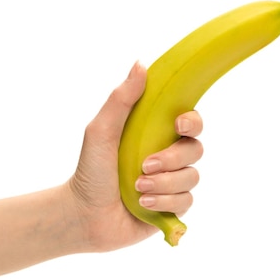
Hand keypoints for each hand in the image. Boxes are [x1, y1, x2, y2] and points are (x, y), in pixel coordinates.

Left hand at [65, 62, 202, 251]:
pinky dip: (163, 203)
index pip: (191, 121)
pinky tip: (142, 205)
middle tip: (145, 166)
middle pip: (195, 150)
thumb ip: (121, 99)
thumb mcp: (101, 131)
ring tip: (137, 189)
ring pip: (192, 177)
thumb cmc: (90, 171)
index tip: (178, 124)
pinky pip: (186, 201)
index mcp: (156, 133)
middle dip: (171, 159)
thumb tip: (141, 64)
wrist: (84, 216)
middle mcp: (169, 156)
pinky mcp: (173, 207)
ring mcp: (172, 182)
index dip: (193, 121)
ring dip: (164, 184)